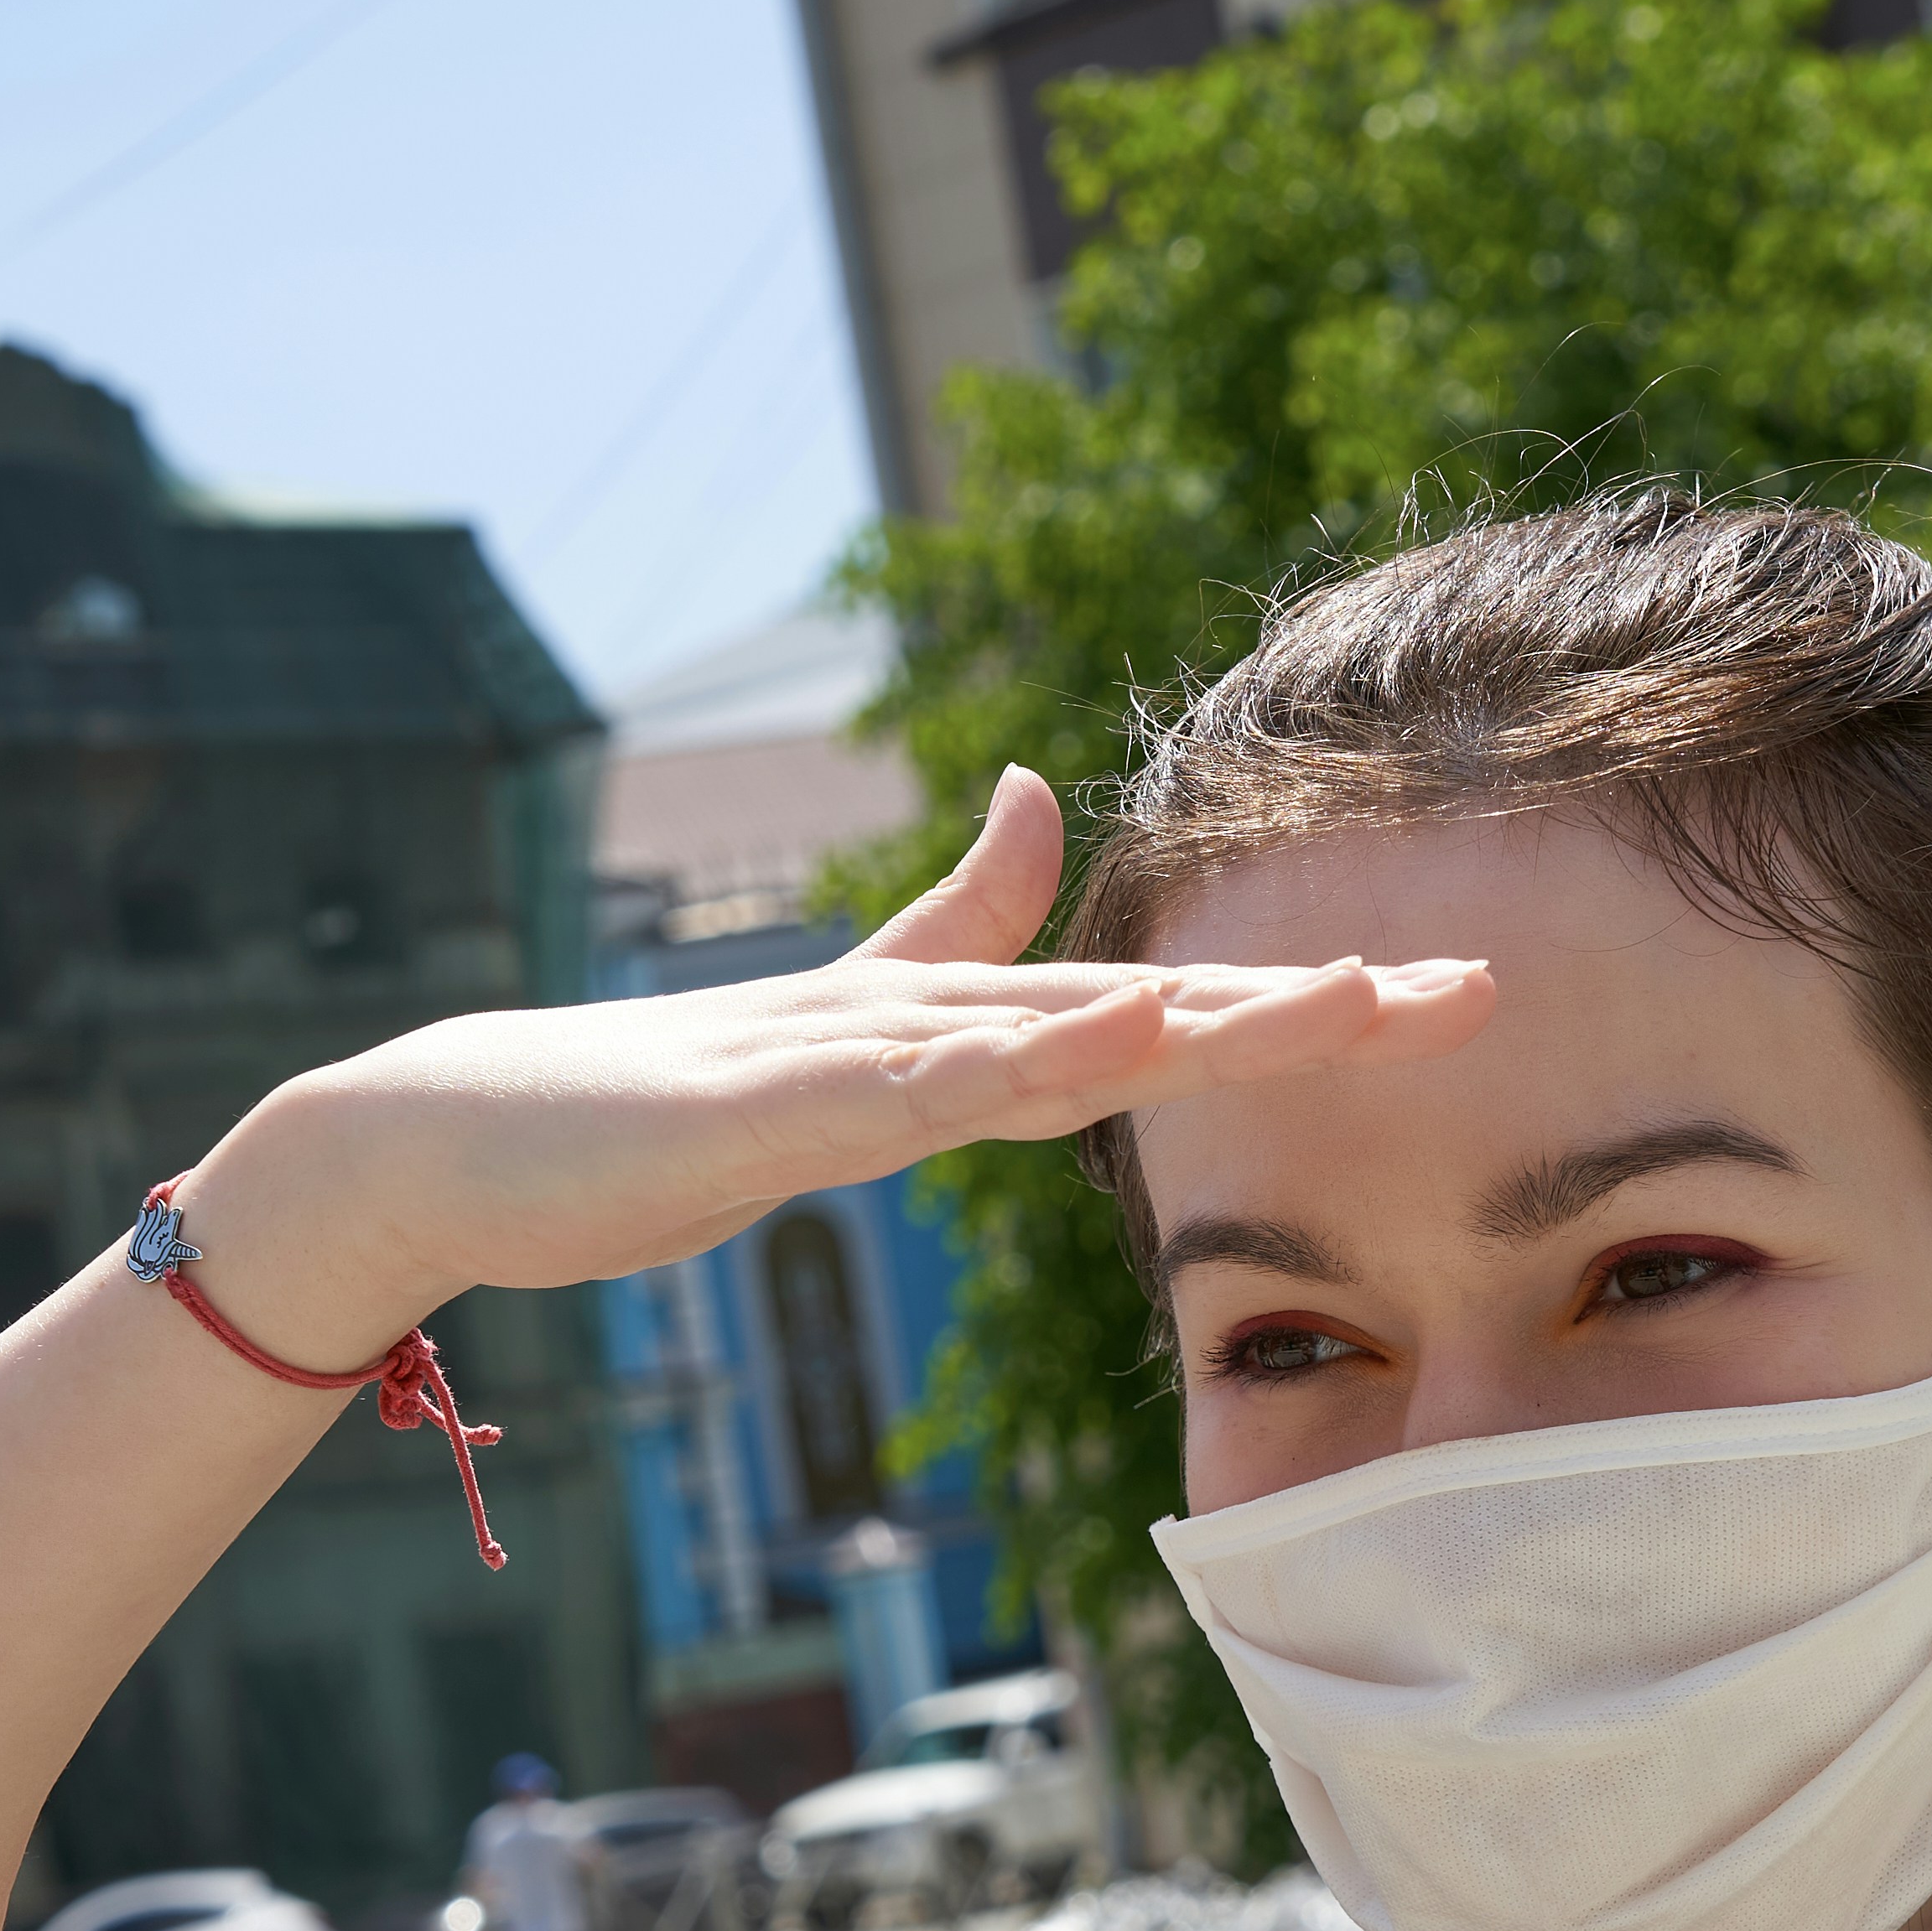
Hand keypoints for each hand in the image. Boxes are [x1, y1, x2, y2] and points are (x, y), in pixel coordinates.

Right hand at [177, 768, 1494, 1363]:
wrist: (457, 1135)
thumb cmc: (635, 1102)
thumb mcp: (823, 1032)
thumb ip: (936, 936)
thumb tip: (1032, 795)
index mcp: (942, 1036)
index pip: (1155, 1017)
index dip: (1303, 1003)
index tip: (1448, 996)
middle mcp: (915, 1031)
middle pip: (1145, 1014)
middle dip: (1312, 1008)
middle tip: (1474, 994)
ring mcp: (841, 1062)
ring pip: (1050, 1038)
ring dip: (1197, 1021)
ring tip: (1341, 1003)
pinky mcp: (766, 1108)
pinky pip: (909, 1091)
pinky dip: (1012, 1064)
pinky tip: (1106, 1042)